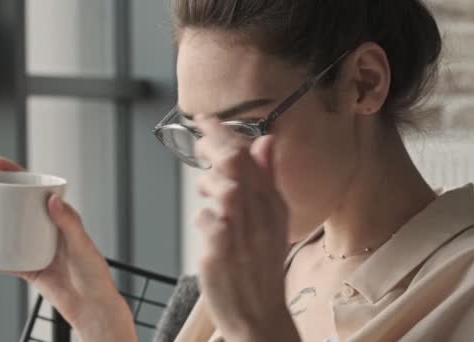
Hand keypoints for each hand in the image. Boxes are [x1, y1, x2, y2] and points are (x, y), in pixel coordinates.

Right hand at [0, 156, 135, 341]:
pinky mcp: (29, 267)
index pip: (39, 189)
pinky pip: (6, 259)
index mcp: (63, 217)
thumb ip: (69, 223)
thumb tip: (52, 199)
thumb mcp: (82, 245)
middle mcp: (48, 229)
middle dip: (0, 194)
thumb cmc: (95, 274)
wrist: (92, 306)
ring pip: (10, 229)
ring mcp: (36, 247)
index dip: (18, 174)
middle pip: (19, 205)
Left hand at [193, 116, 299, 340]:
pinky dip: (203, 215)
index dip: (225, 134)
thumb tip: (265, 142)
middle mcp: (260, 217)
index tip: (207, 120)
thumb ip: (267, 179)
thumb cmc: (262, 265)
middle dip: (212, 144)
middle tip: (199, 137)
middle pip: (235, 167)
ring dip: (209, 182)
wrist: (259, 313)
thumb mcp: (273, 219)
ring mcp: (240, 235)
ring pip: (223, 188)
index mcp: (274, 206)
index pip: (250, 157)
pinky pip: (206, 221)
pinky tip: (208, 222)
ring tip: (205, 185)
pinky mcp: (219, 253)